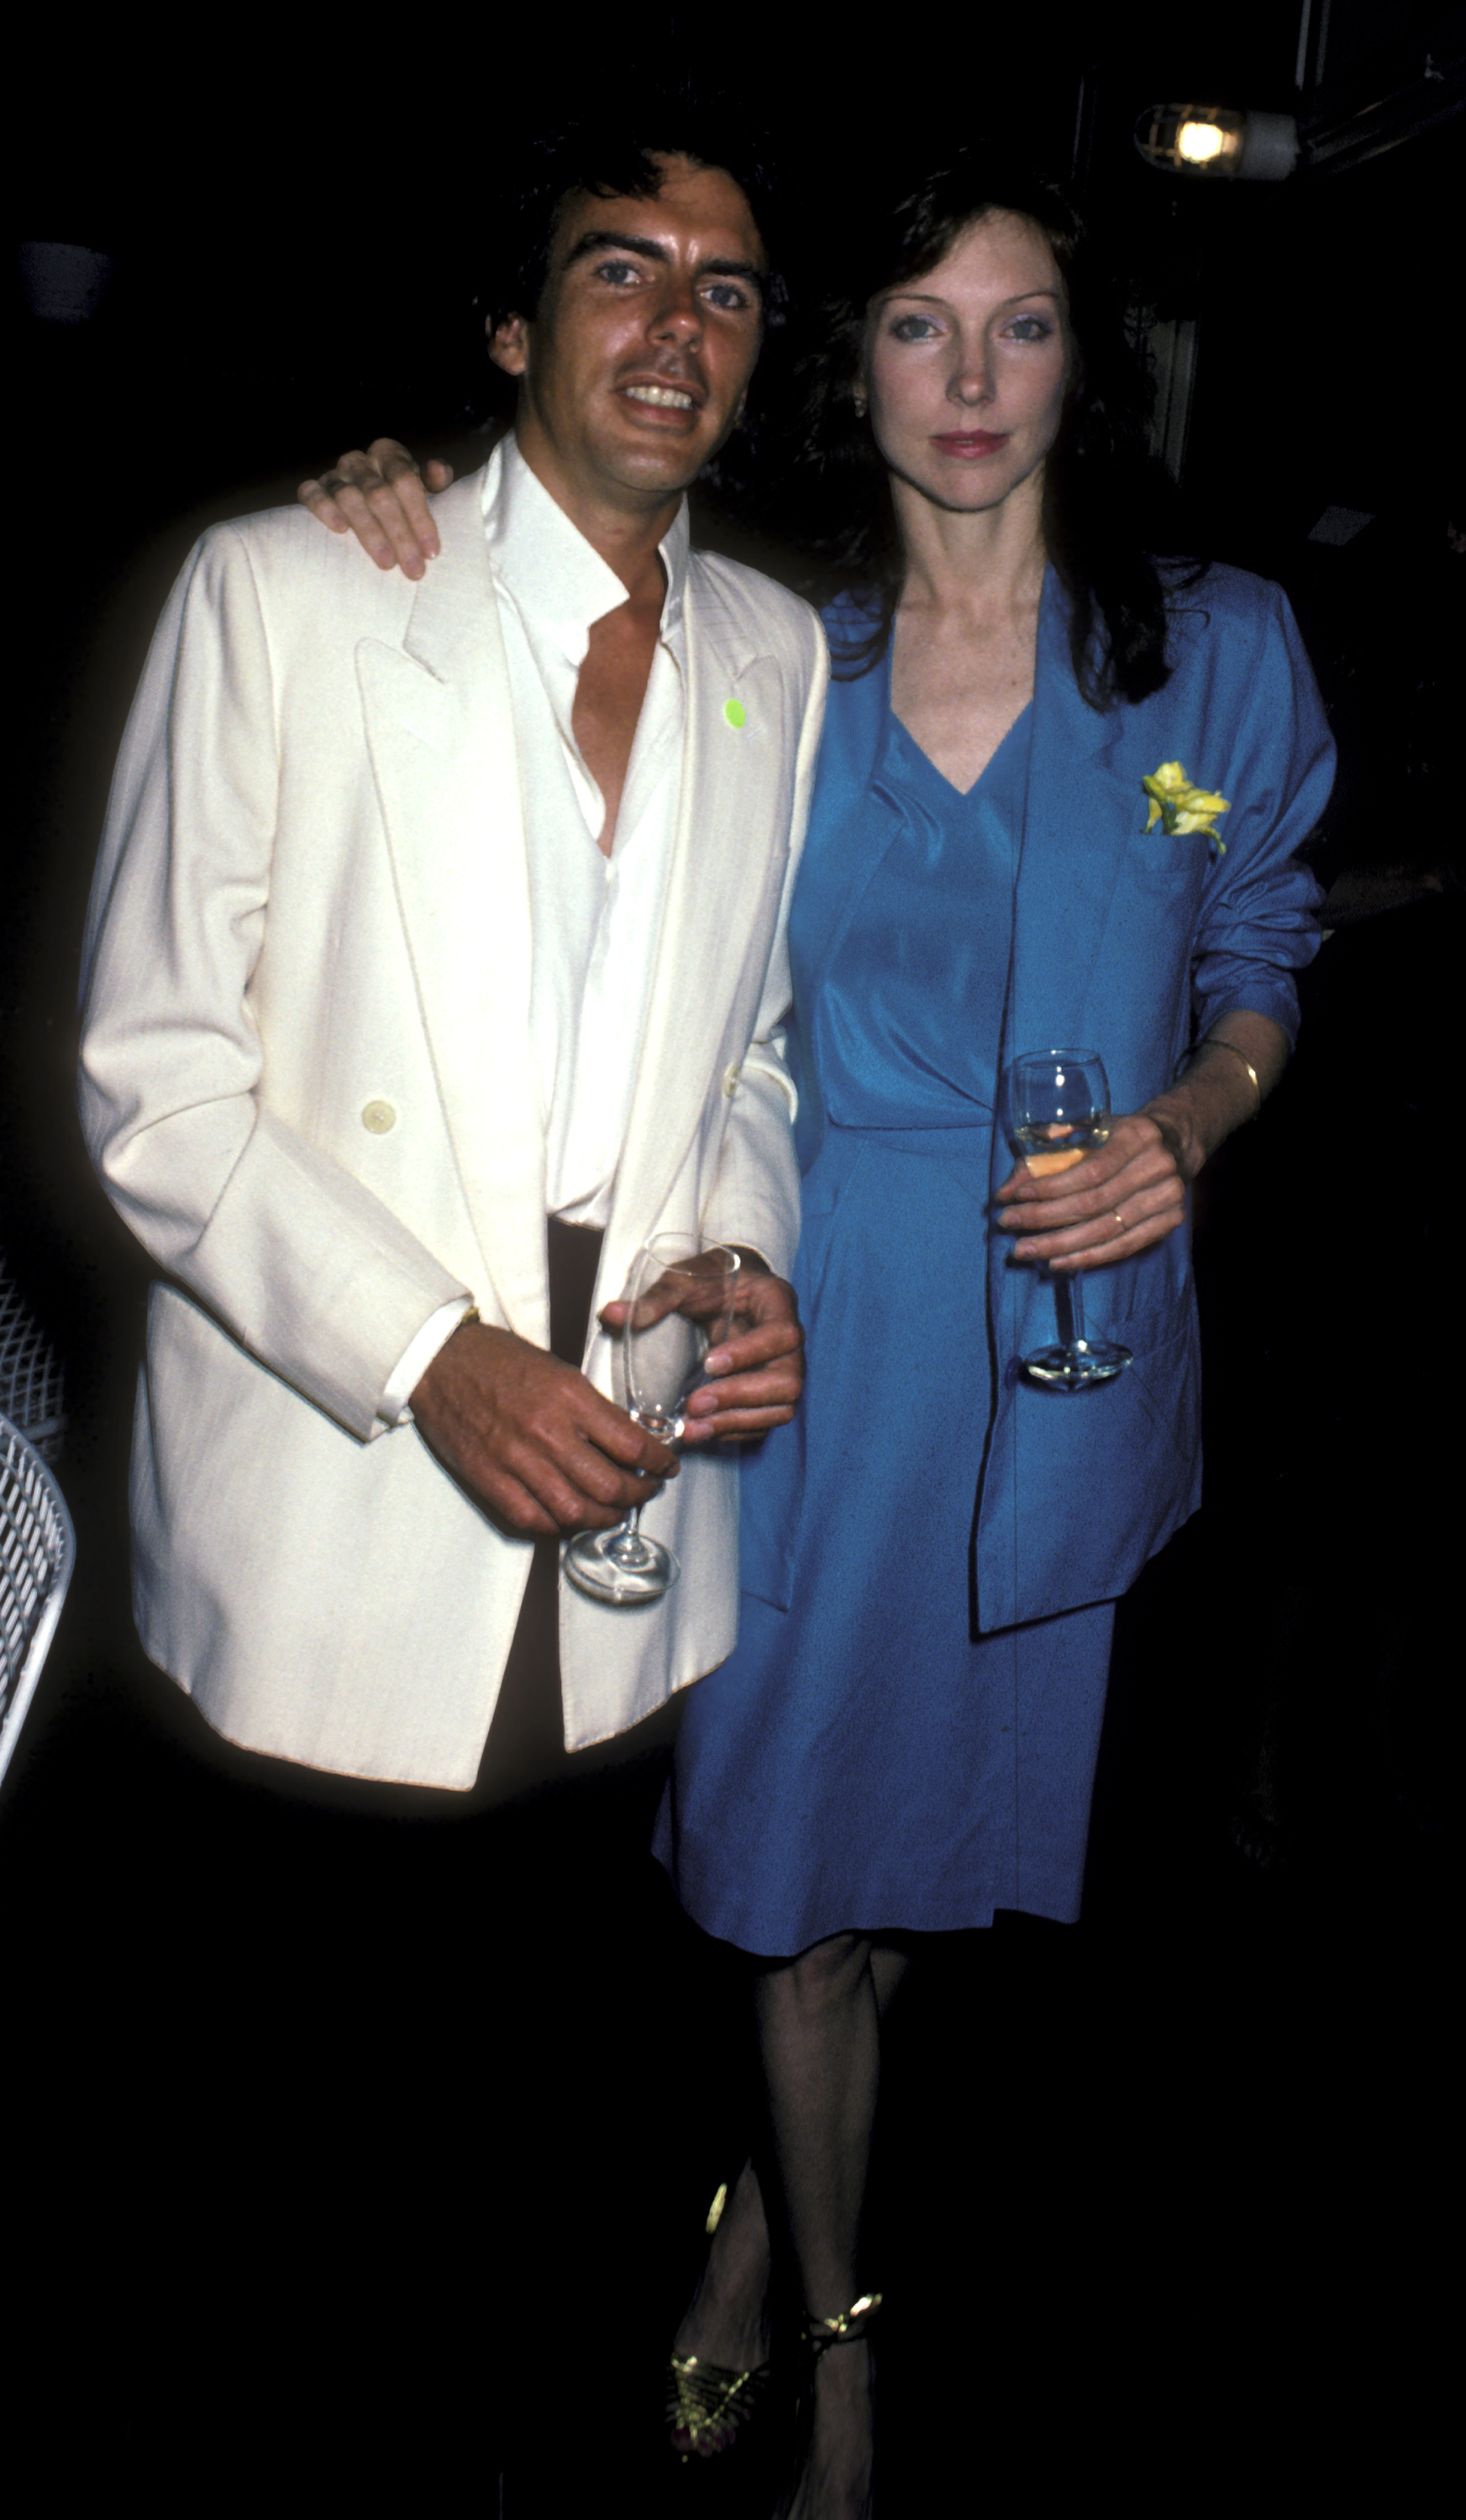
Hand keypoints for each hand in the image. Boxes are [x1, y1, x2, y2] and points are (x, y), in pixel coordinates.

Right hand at [297, 438, 453, 578]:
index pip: (405, 480)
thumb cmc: (401, 501)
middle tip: (413, 569)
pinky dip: (324, 508)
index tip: (431, 552)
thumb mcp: (424, 489)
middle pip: (379, 494)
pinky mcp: (313, 489)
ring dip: (370, 532)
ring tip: (386, 563)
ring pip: (349, 498)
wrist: (364, 505)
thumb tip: (438, 470)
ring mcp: (334, 475)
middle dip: (400, 535)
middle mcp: (360, 461)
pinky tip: (339, 529)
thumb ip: (436, 482)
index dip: (420, 517)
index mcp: (388, 454)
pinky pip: (312, 493)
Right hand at [411, 1318, 676, 1537]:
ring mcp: (516, 1460)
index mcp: (570, 1398)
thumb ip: (591, 1408)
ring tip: (614, 1509)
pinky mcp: (489, 1478)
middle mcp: (547, 1432)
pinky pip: (533, 1518)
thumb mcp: (559, 1370)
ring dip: (603, 1516)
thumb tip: (626, 1441)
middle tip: (647, 1490)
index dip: (659, 1461)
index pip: (632, 1444)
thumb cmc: (500, 1360)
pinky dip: (558, 1525)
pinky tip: (570, 1517)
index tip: (667, 1465)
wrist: (441, 1360)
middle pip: (610, 1486)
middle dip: (639, 1494)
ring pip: (576, 1511)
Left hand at [600, 1264, 804, 1443]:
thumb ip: (656, 1297)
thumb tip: (613, 1315)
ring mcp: (784, 1372)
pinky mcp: (770, 1395)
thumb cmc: (714, 1280)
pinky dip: (734, 1432)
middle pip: (788, 1382)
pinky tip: (702, 1432)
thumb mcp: (687, 1279)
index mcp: (777, 1304)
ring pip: (781, 1409)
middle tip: (695, 1405)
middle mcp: (790, 1344)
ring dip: (736, 1422)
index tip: (709, 1363)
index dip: (749, 1354)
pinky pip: (764, 1423)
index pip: (782, 1335)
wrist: (731, 1289)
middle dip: (741, 1398)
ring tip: (693, 1429)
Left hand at [995, 1111, 1187, 1270]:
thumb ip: (1048, 1153)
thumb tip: (1006, 1189)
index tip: (1016, 1197)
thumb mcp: (1091, 1130)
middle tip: (1009, 1225)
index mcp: (1136, 1136)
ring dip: (1061, 1245)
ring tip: (1026, 1250)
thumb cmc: (1120, 1136)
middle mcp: (1157, 1167)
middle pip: (1094, 1204)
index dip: (1051, 1188)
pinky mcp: (1171, 1221)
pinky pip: (1125, 1247)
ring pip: (1107, 1231)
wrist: (1175, 1142)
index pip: (1090, 1171)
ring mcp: (1168, 1197)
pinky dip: (1089, 1257)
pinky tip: (1059, 1261)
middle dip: (1045, 1217)